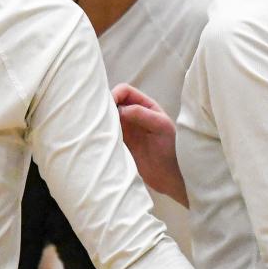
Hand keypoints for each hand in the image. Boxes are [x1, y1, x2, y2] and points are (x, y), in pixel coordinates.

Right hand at [112, 84, 184, 203]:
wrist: (166, 177)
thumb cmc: (169, 150)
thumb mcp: (160, 126)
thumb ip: (142, 114)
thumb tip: (119, 109)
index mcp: (146, 105)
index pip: (125, 91)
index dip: (115, 94)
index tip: (109, 107)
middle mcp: (134, 113)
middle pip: (114, 101)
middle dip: (106, 106)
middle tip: (100, 118)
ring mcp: (126, 127)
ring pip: (109, 116)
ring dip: (103, 119)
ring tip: (99, 127)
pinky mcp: (120, 141)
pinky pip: (108, 131)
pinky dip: (102, 131)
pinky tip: (101, 136)